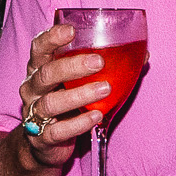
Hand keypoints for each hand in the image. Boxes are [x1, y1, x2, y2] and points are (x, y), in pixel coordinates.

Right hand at [13, 22, 108, 171]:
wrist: (46, 144)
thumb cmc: (66, 102)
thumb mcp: (77, 82)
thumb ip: (104, 67)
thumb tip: (143, 55)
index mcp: (39, 69)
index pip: (39, 48)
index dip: (51, 38)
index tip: (71, 31)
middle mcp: (32, 89)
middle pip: (46, 74)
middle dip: (72, 66)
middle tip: (99, 62)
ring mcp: (34, 114)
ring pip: (51, 103)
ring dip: (79, 95)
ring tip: (105, 89)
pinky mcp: (42, 139)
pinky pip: (58, 131)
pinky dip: (78, 123)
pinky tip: (96, 116)